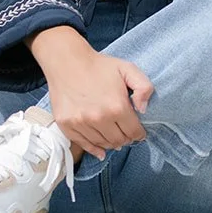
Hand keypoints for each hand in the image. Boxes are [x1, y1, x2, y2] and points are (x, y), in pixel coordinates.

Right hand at [31, 31, 153, 160]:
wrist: (67, 61)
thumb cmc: (98, 66)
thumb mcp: (128, 69)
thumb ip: (144, 87)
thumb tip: (143, 109)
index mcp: (117, 106)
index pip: (134, 132)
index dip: (139, 134)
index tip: (138, 132)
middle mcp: (99, 118)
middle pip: (119, 141)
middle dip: (126, 138)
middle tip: (125, 132)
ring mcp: (81, 123)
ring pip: (102, 144)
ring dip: (111, 142)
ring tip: (113, 135)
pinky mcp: (67, 125)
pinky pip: (84, 144)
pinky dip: (94, 149)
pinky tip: (100, 150)